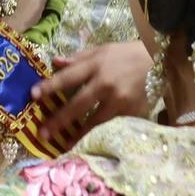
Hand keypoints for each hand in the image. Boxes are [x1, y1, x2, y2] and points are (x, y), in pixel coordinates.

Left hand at [35, 39, 151, 145]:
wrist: (162, 61)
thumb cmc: (128, 55)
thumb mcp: (103, 50)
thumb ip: (78, 59)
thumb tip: (54, 62)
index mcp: (97, 65)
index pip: (68, 77)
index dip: (50, 86)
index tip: (33, 95)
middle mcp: (107, 84)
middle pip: (78, 104)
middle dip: (59, 120)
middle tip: (43, 133)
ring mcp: (120, 100)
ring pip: (95, 121)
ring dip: (79, 134)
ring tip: (65, 145)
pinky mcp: (132, 112)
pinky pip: (112, 126)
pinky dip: (101, 135)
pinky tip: (91, 144)